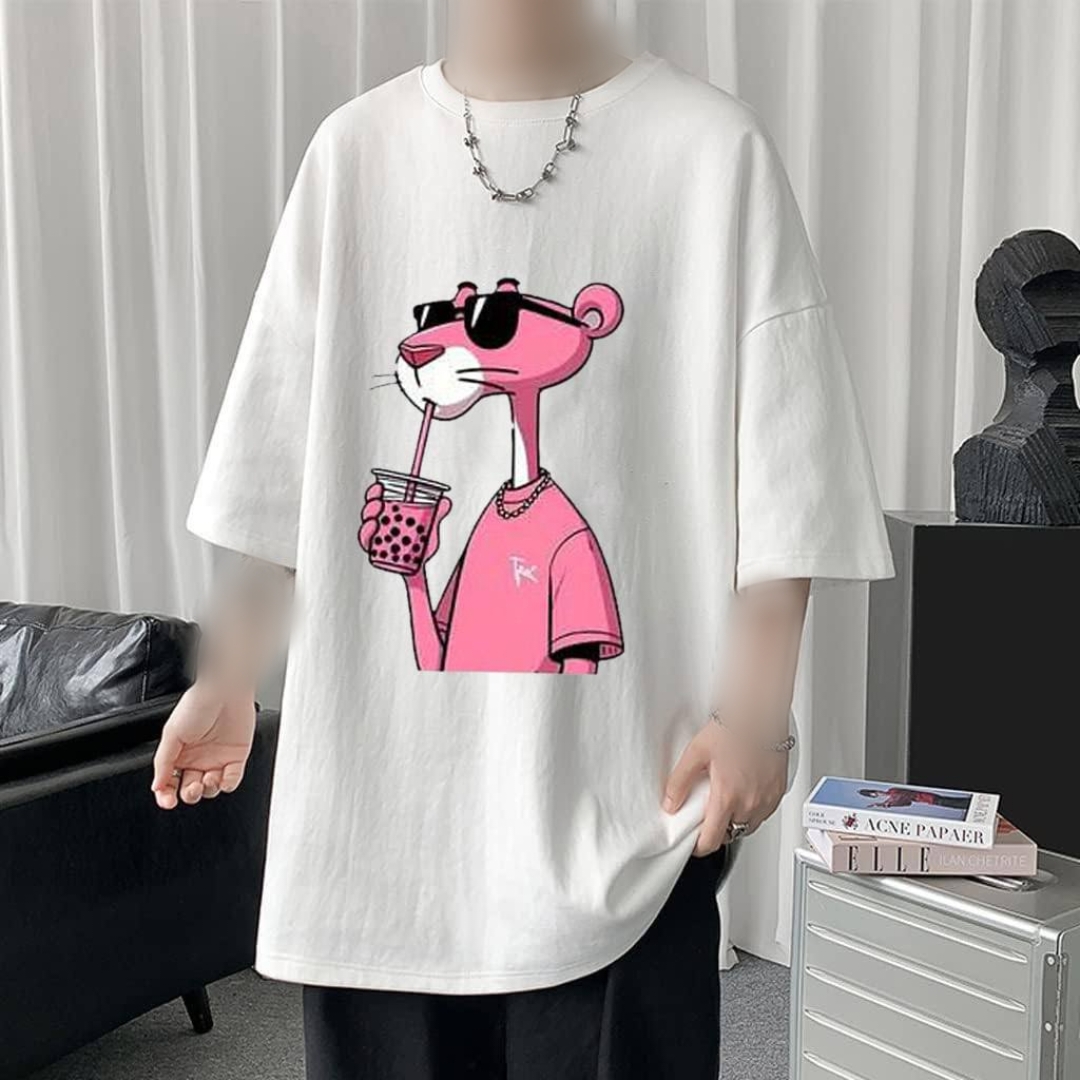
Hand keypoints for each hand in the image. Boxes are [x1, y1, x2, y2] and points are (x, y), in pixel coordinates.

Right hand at [150, 680, 256, 808]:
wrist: (225, 692)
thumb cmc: (198, 704)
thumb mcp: (171, 733)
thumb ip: (163, 761)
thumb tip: (156, 785)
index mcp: (178, 753)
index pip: (169, 782)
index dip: (167, 795)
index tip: (168, 800)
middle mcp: (197, 758)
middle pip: (190, 789)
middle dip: (189, 794)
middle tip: (191, 787)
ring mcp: (217, 759)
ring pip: (210, 789)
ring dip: (208, 789)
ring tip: (207, 777)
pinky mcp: (236, 757)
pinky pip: (232, 780)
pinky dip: (227, 784)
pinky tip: (223, 778)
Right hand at [357, 481, 451, 571]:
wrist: (420, 566)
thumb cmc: (421, 543)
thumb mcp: (430, 526)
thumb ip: (438, 514)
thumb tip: (446, 501)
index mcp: (389, 514)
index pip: (377, 499)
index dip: (374, 492)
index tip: (379, 487)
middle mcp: (380, 526)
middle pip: (369, 512)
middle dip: (370, 506)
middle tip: (378, 504)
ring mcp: (377, 540)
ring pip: (366, 529)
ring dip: (367, 524)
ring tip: (374, 521)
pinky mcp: (377, 554)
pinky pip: (368, 547)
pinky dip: (368, 539)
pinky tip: (372, 536)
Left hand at [662, 716, 787, 854]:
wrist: (761, 714)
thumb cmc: (734, 728)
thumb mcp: (696, 752)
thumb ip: (680, 782)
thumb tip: (670, 802)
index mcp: (728, 797)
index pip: (712, 841)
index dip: (699, 846)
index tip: (693, 842)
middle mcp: (750, 803)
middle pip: (731, 834)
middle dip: (717, 830)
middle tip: (707, 815)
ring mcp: (767, 799)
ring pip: (749, 826)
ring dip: (736, 821)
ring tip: (725, 802)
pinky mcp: (779, 791)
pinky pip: (764, 813)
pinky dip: (753, 811)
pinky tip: (744, 794)